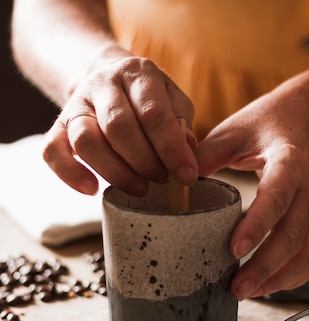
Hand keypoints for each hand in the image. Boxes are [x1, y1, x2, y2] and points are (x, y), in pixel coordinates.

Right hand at [43, 55, 197, 195]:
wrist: (108, 80)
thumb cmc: (151, 100)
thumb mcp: (175, 103)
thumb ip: (183, 127)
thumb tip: (188, 156)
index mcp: (138, 74)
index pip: (153, 113)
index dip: (172, 149)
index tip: (187, 176)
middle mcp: (102, 84)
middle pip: (118, 127)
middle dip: (145, 162)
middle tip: (163, 180)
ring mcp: (76, 105)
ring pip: (86, 140)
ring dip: (116, 172)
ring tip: (140, 188)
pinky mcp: (58, 126)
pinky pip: (53, 151)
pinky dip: (71, 174)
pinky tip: (92, 190)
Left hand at [196, 86, 308, 299]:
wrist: (306, 118)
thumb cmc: (266, 123)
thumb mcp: (234, 130)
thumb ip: (205, 155)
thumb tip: (173, 186)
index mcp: (289, 161)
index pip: (278, 196)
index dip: (259, 225)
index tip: (234, 249)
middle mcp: (307, 188)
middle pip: (294, 235)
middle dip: (266, 266)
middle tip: (237, 289)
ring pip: (308, 250)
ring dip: (282, 276)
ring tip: (250, 292)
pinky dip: (295, 275)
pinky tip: (270, 284)